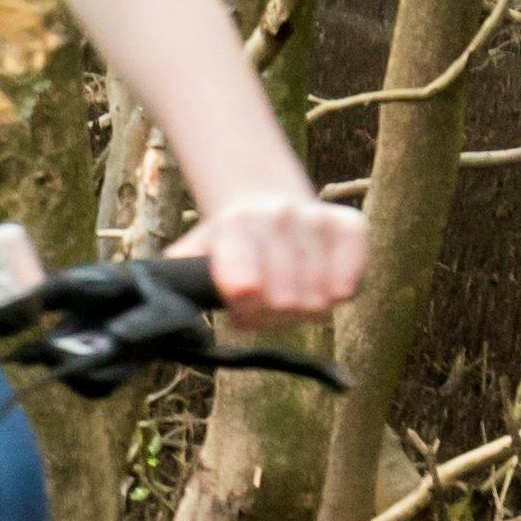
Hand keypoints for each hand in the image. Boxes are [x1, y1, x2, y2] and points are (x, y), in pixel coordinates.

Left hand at [184, 178, 368, 326]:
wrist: (267, 206)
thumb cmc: (228, 247)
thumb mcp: (196, 256)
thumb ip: (182, 279)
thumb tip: (168, 306)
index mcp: (235, 226)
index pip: (245, 277)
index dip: (245, 303)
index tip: (241, 308)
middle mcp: (278, 216)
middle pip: (284, 300)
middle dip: (271, 315)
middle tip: (262, 306)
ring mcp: (315, 219)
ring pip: (318, 299)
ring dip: (302, 310)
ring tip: (287, 295)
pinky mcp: (350, 225)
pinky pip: (353, 280)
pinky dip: (339, 293)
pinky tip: (324, 289)